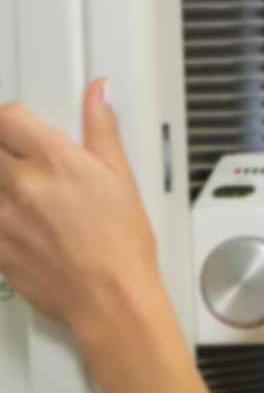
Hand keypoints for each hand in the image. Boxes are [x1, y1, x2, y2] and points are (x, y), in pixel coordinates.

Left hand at [0, 82, 161, 335]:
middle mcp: (21, 183)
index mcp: (54, 161)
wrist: (109, 298)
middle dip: (6, 154)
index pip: (7, 117)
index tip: (19, 131)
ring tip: (28, 200)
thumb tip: (97, 94)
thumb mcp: (121, 179)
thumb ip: (101, 130)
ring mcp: (1, 215)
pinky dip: (2, 217)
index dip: (11, 121)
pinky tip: (23, 225)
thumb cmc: (121, 246)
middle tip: (24, 167)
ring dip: (4, 185)